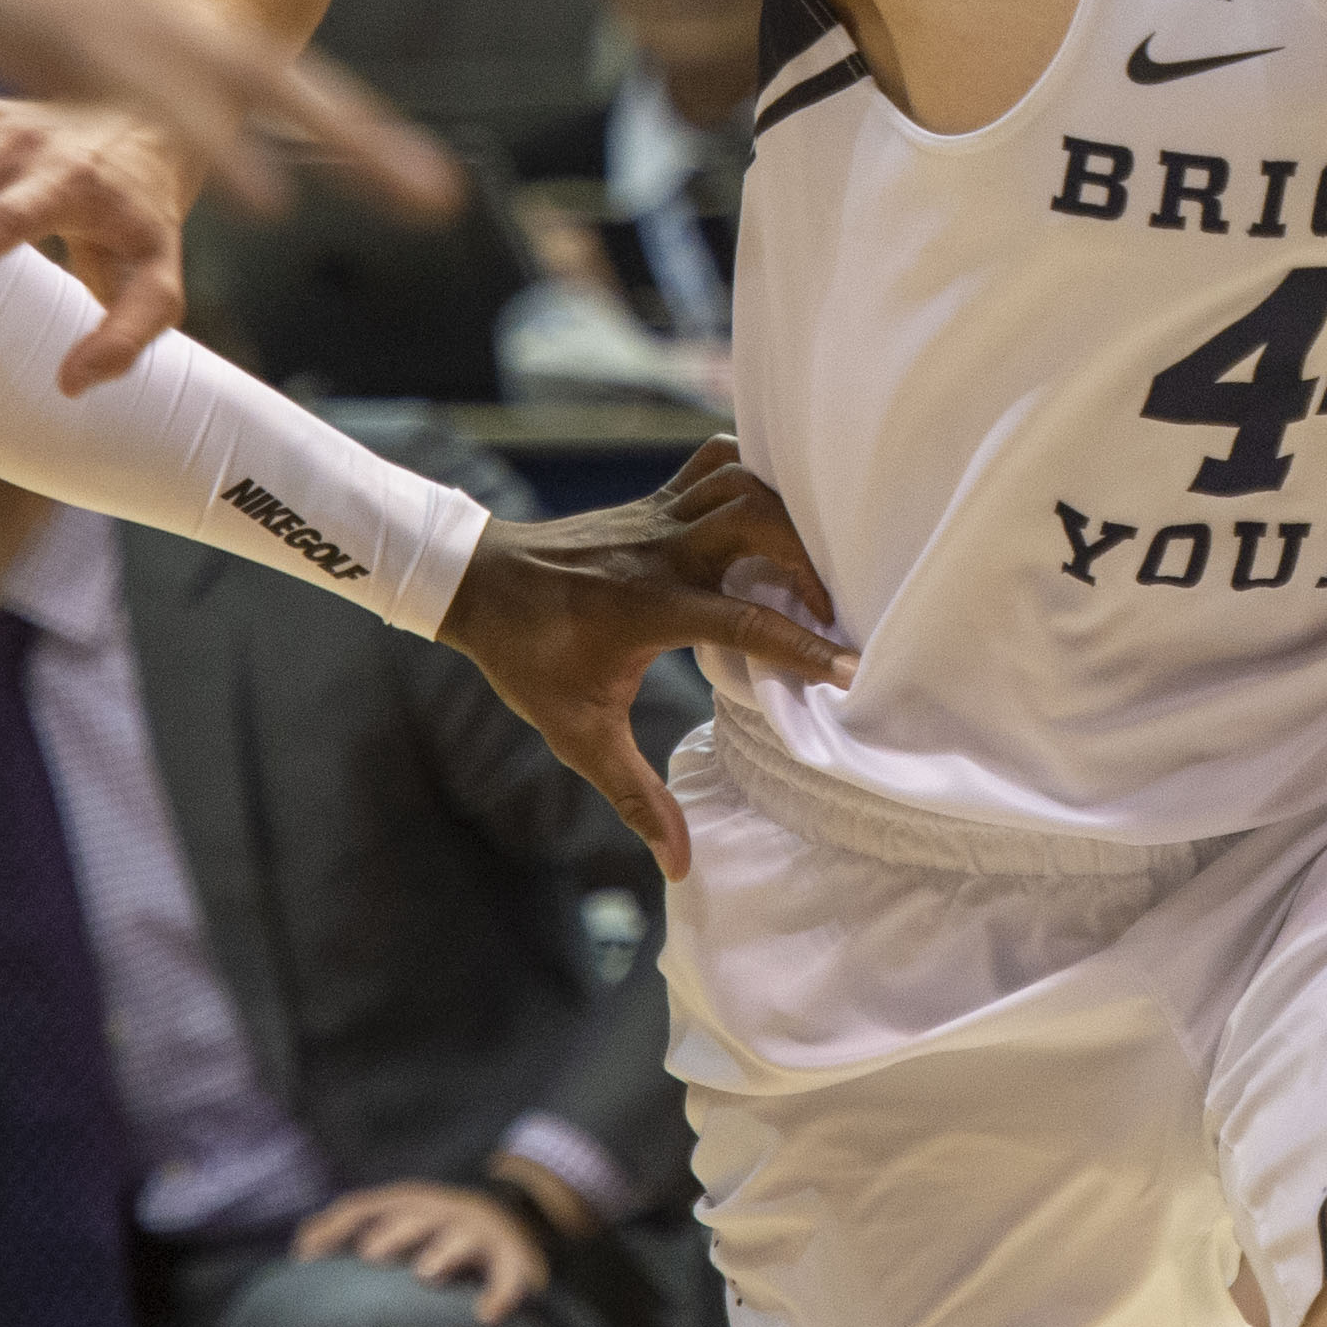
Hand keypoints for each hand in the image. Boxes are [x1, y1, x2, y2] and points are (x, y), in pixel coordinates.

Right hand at [0, 0, 455, 255]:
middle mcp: (126, 2)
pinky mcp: (34, 18)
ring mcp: (87, 5)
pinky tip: (244, 172)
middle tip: (434, 192)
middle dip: (359, 135)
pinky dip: (199, 129)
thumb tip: (89, 98)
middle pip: (273, 74)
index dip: (332, 118)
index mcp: (124, 10)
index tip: (402, 168)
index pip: (253, 67)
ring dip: (310, 127)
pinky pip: (135, 84)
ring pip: (226, 74)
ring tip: (385, 178)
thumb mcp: (1, 23)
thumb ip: (56, 60)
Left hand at [292, 1183, 550, 1324]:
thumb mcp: (401, 1220)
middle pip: (416, 1216)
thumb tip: (301, 1242)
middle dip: (393, 1232)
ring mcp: (480, 1234)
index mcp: (410, 1204)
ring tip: (426, 1273)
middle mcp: (444, 1212)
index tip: (306, 1255)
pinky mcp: (514, 1260)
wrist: (513, 1222)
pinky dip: (502, 1292)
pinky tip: (487, 1315)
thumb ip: (359, 1229)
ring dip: (445, 1251)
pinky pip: (512, 1275)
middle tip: (369, 1254)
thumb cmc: (437, 1232)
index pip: (366, 1207)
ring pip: (463, 1237)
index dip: (337, 1226)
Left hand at [443, 436, 851, 878]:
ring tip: (807, 561)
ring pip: (740, 482)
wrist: (477, 584)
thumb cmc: (528, 659)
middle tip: (827, 607)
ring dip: (785, 513)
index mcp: (649, 607)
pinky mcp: (654, 498)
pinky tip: (768, 510)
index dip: (802, 645)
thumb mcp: (578, 735)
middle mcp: (660, 550)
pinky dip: (751, 474)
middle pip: (754, 521)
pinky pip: (714, 462)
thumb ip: (635, 796)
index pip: (744, 621)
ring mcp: (658, 515)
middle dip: (805, 559)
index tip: (848, 668)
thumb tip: (679, 864)